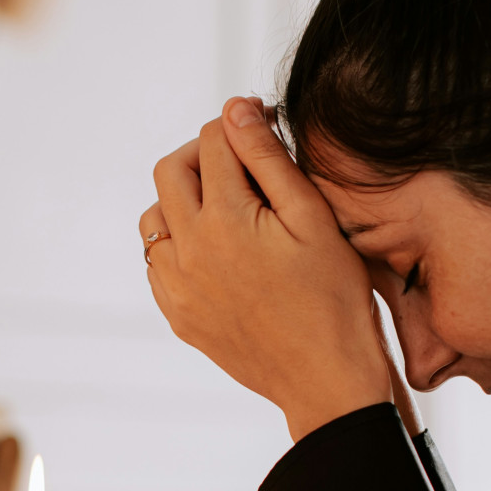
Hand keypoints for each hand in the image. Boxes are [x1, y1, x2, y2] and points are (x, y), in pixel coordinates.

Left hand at [143, 97, 388, 440]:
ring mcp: (176, 287)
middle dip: (203, 154)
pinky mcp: (178, 315)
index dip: (241, 123)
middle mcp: (188, 252)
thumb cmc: (334, 299)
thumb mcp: (312, 217)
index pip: (212, 141)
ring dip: (185, 199)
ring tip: (231, 207)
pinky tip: (221, 250)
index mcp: (224, 220)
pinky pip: (158, 262)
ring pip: (156, 217)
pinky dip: (180, 243)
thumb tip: (235, 109)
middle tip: (242, 161)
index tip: (265, 124)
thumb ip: (268, 158)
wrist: (327, 380)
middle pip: (170, 171)